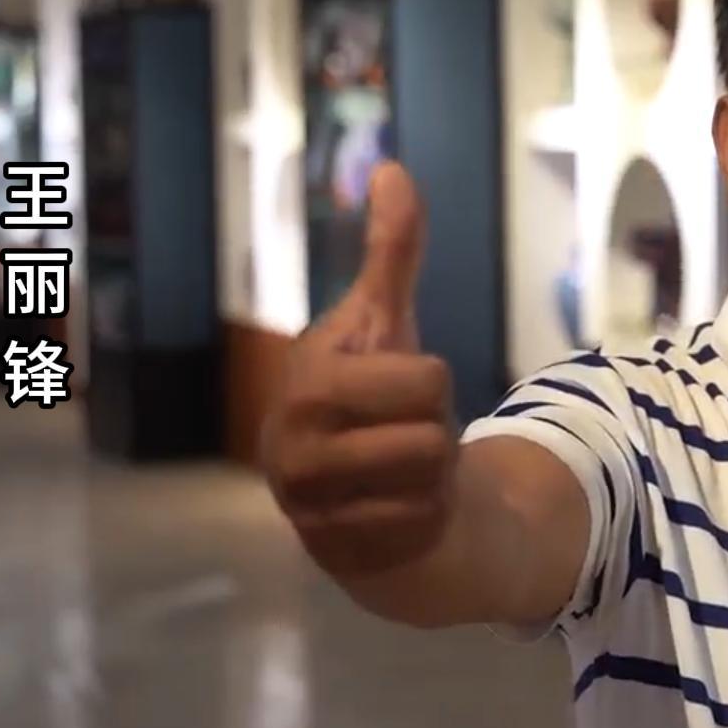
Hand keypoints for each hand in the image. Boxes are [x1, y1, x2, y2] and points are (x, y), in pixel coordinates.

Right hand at [260, 162, 456, 578]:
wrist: (358, 492)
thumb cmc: (372, 396)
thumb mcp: (386, 323)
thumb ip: (393, 251)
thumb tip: (393, 168)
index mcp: (308, 383)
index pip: (427, 381)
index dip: (431, 381)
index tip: (394, 387)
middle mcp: (294, 450)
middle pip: (431, 439)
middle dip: (434, 432)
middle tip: (400, 433)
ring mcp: (312, 511)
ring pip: (432, 487)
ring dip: (432, 479)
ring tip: (398, 470)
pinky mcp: (340, 558)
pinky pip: (428, 530)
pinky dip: (425, 519)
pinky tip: (395, 510)